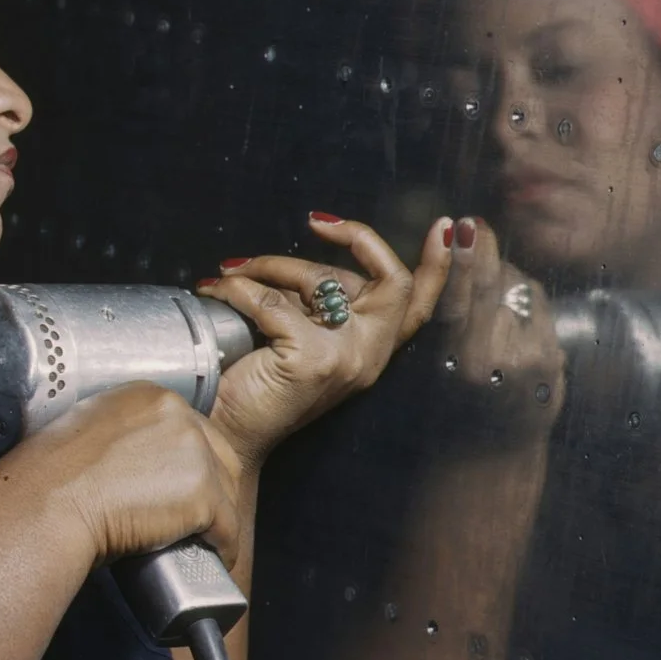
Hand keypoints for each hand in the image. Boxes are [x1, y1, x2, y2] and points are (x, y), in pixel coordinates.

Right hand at [16, 382, 246, 566]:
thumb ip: (117, 435)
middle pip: (219, 456)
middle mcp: (178, 415)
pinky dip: (223, 546)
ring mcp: (195, 453)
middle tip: (197, 519)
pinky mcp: (202, 493)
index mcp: (149, 396)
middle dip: (214, 489)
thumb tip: (129, 463)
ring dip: (218, 518)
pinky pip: (228, 526)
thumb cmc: (50, 479)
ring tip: (202, 542)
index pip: (193, 429)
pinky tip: (213, 558)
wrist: (48, 505)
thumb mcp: (84, 432)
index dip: (192, 463)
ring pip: (227, 491)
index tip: (183, 487)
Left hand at [200, 212, 453, 471]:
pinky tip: (216, 290)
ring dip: (271, 263)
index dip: (438, 264)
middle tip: (317, 222)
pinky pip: (270, 300)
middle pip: (392, 282)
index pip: (419, 305)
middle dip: (358, 239)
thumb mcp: (300, 337)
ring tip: (234, 271)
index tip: (444, 225)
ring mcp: (344, 359)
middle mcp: (368, 356)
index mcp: (371, 351)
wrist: (225, 437)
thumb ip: (316, 305)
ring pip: (321, 279)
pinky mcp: (310, 360)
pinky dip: (236, 288)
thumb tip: (298, 263)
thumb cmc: (256, 387)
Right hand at [422, 217, 565, 445]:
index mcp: (454, 360)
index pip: (459, 299)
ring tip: (486, 297)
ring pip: (518, 289)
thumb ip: (441, 315)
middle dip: (484, 249)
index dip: (461, 259)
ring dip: (503, 278)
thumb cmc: (448, 404)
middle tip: (473, 224)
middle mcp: (493, 359)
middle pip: (493, 284)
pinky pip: (539, 307)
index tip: (460, 225)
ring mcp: (529, 359)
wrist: (489, 456)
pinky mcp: (553, 360)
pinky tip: (511, 318)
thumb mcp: (431, 364)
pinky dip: (524, 301)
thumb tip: (454, 250)